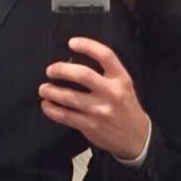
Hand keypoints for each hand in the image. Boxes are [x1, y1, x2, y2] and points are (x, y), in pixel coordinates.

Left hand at [39, 38, 150, 159]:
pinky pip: (65, 116)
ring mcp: (100, 111)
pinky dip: (52, 110)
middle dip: (62, 70)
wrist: (136, 137)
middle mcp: (112, 93)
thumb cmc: (126, 107)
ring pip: (69, 97)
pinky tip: (47, 105)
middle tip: (50, 70)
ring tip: (43, 89)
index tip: (71, 42)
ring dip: (51, 91)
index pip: (105, 56)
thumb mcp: (124, 86)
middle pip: (83, 75)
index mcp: (121, 79)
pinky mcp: (90, 126)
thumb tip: (72, 64)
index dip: (87, 46)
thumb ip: (105, 75)